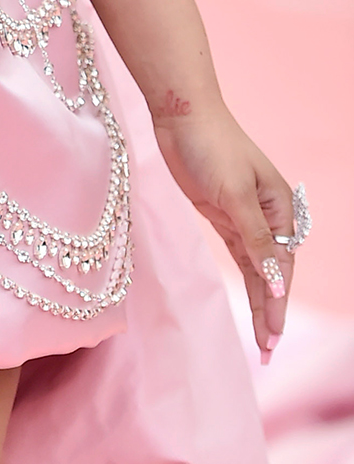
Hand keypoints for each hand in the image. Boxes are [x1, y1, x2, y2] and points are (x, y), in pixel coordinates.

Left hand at [153, 99, 295, 358]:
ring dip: (260, 300)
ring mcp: (244, 216)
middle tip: (268, 349)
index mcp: (280, 208)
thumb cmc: (212, 146)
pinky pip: (241, 254)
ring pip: (258, 268)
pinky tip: (254, 302)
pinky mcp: (222, 213)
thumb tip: (276, 283)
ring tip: (263, 340)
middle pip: (273, 272)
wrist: (181, 115)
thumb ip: (256, 241)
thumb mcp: (235, 195)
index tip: (273, 334)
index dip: (277, 302)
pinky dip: (247, 279)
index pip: (282, 266)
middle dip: (271, 309)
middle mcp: (268, 215)